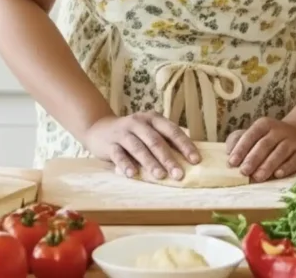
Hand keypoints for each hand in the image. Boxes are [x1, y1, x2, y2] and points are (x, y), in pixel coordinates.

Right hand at [84, 111, 199, 180]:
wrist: (99, 129)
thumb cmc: (133, 134)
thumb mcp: (149, 131)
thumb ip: (166, 140)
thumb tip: (189, 157)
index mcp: (153, 118)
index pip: (172, 131)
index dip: (184, 145)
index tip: (196, 160)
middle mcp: (138, 122)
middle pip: (156, 140)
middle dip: (168, 158)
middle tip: (179, 174)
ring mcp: (123, 133)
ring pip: (138, 147)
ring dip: (150, 162)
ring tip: (160, 176)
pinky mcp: (109, 144)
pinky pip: (118, 155)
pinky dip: (125, 165)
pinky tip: (132, 175)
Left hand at [225, 118, 295, 181]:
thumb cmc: (272, 137)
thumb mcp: (256, 134)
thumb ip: (240, 140)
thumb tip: (228, 151)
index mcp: (264, 125)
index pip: (251, 135)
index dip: (241, 148)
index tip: (232, 162)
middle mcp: (279, 131)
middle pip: (265, 144)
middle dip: (253, 158)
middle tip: (243, 171)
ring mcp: (293, 141)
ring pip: (280, 153)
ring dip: (268, 165)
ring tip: (257, 177)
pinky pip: (295, 160)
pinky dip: (286, 167)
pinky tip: (278, 174)